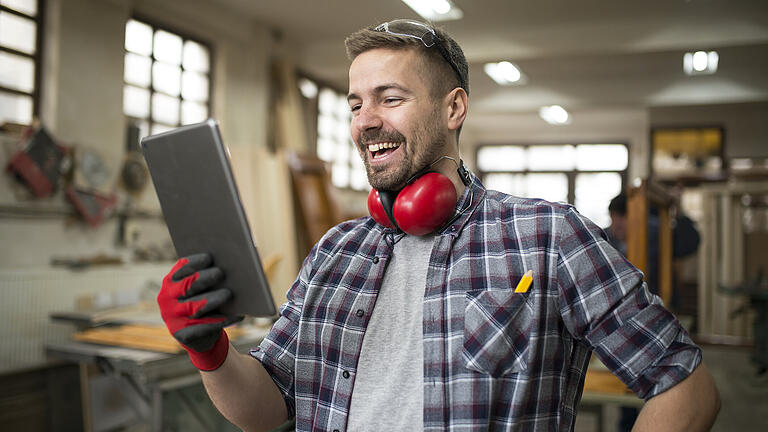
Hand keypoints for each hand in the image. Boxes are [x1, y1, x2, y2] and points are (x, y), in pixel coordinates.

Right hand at [158, 253, 241, 369]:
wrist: (200, 336)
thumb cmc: (205, 302)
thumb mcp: (203, 288)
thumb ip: (209, 275)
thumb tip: (230, 261)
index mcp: (171, 282)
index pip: (182, 268)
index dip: (196, 262)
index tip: (210, 257)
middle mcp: (167, 298)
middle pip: (188, 285)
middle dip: (205, 278)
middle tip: (221, 273)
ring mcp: (172, 317)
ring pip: (196, 306)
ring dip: (213, 299)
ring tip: (228, 293)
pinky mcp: (181, 334)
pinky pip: (204, 326)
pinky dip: (222, 320)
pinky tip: (237, 315)